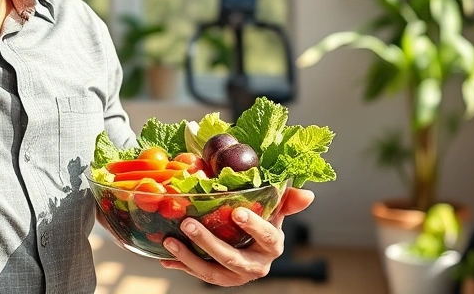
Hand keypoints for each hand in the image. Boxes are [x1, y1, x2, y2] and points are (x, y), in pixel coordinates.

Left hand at [159, 188, 314, 286]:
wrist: (254, 246)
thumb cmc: (264, 221)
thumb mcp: (276, 209)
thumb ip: (288, 200)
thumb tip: (308, 194)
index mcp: (273, 246)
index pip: (268, 237)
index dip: (254, 226)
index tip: (237, 212)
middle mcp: (257, 265)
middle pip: (233, 258)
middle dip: (208, 243)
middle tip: (188, 224)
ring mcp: (237, 276)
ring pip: (213, 273)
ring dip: (189, 258)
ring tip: (170, 242)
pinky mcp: (220, 279)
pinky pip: (199, 275)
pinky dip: (182, 265)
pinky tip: (165, 257)